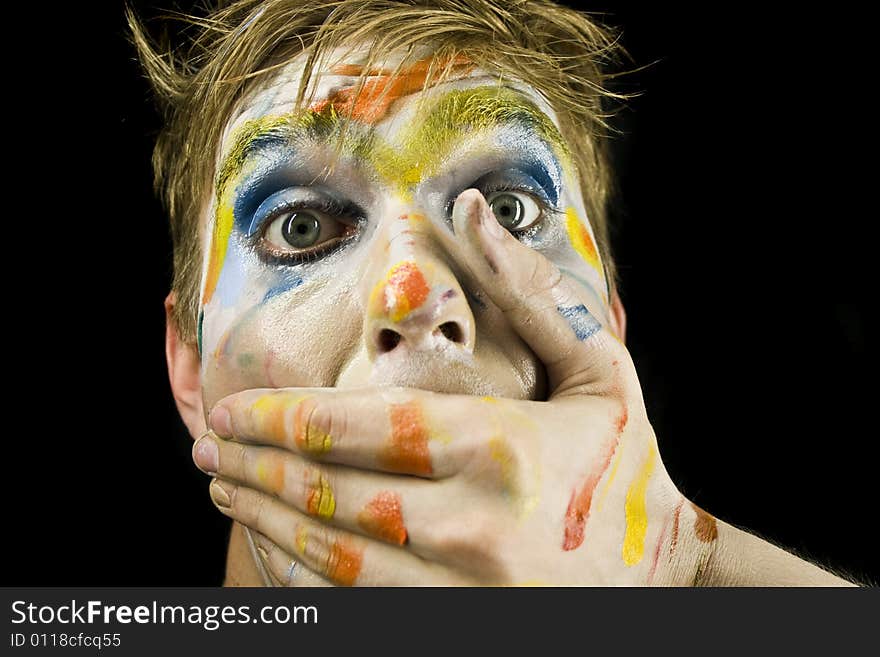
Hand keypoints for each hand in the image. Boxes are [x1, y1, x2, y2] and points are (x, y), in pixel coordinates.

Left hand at [193, 189, 712, 585]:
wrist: (665, 575)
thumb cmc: (623, 463)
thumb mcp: (599, 370)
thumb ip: (531, 291)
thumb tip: (470, 208)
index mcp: (505, 450)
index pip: (363, 427)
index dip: (285, 418)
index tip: (234, 408)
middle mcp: (476, 528)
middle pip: (331, 492)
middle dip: (256, 467)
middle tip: (208, 447)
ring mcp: (462, 591)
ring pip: (331, 554)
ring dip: (265, 519)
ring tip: (223, 490)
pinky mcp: (453, 625)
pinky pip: (354, 601)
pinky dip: (300, 574)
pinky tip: (270, 546)